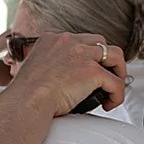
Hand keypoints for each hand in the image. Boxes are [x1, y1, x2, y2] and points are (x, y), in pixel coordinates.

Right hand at [12, 33, 127, 115]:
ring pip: (115, 56)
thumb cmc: (24, 95)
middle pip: (100, 43)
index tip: (86, 70)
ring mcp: (82, 54)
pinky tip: (109, 104)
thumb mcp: (31, 69)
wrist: (26, 102)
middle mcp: (68, 42)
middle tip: (104, 78)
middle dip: (106, 60)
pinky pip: (116, 82)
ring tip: (113, 88)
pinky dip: (117, 95)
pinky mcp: (93, 71)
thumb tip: (56, 78)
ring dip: (118, 72)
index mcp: (51, 39)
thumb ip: (46, 65)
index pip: (79, 40)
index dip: (87, 55)